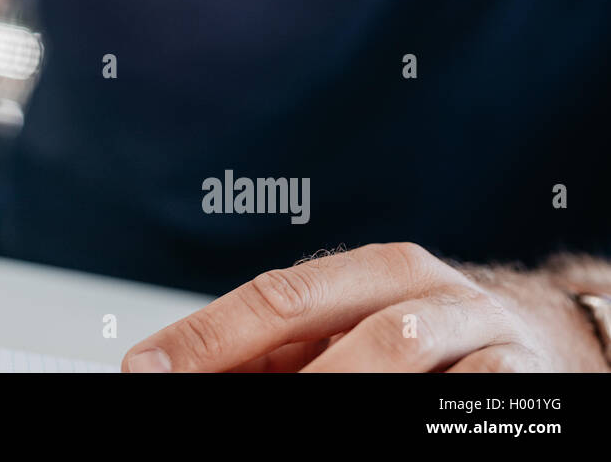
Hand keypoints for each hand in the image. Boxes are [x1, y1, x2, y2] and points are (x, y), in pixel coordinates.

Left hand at [123, 242, 606, 371]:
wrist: (552, 343)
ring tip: (290, 410)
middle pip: (324, 318)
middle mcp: (419, 289)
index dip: (203, 336)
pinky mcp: (522, 378)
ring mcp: (473, 332)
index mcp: (367, 272)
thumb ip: (277, 353)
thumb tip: (179, 372)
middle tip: (200, 397)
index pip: (271, 297)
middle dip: (254, 361)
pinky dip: (418, 413)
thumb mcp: (355, 334)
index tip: (144, 368)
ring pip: (392, 352)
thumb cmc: (431, 341)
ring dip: (333, 383)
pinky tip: (382, 423)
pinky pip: (463, 397)